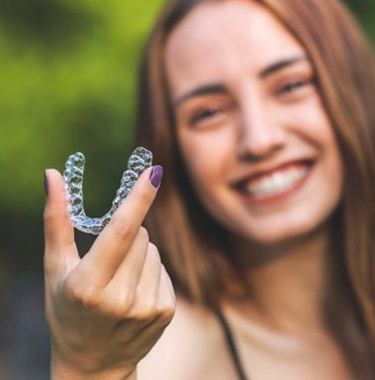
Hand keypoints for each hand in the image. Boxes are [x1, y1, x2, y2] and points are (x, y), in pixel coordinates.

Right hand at [43, 166, 174, 378]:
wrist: (93, 364)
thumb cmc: (66, 310)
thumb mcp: (55, 269)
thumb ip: (56, 220)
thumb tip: (52, 175)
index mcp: (88, 285)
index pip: (120, 231)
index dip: (139, 198)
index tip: (155, 171)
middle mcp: (120, 298)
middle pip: (140, 235)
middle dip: (126, 235)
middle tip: (107, 261)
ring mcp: (146, 307)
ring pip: (153, 250)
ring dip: (139, 255)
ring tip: (119, 282)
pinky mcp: (165, 311)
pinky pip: (163, 269)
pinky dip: (150, 273)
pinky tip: (134, 294)